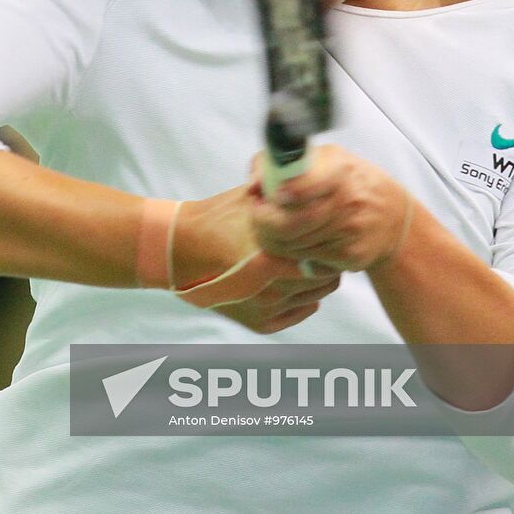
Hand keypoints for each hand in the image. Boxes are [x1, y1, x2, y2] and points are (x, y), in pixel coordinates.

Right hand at [170, 183, 340, 332]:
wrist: (182, 248)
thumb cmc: (218, 218)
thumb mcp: (252, 198)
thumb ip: (285, 198)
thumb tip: (317, 189)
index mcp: (273, 255)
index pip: (326, 257)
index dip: (330, 242)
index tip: (329, 231)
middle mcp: (271, 287)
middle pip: (325, 278)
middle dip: (326, 260)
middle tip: (320, 245)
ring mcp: (266, 308)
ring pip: (316, 295)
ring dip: (315, 279)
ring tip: (306, 261)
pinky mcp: (260, 324)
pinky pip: (302, 311)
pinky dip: (304, 298)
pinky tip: (295, 281)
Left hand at [248, 143, 409, 272]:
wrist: (393, 216)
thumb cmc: (351, 182)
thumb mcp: (326, 159)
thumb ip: (285, 163)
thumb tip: (254, 183)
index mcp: (339, 170)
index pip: (300, 186)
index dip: (276, 194)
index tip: (264, 196)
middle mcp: (347, 201)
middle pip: (288, 224)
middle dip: (263, 223)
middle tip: (257, 217)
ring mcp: (349, 231)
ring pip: (292, 245)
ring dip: (274, 239)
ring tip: (272, 229)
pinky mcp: (350, 256)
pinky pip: (307, 260)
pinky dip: (293, 253)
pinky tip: (296, 241)